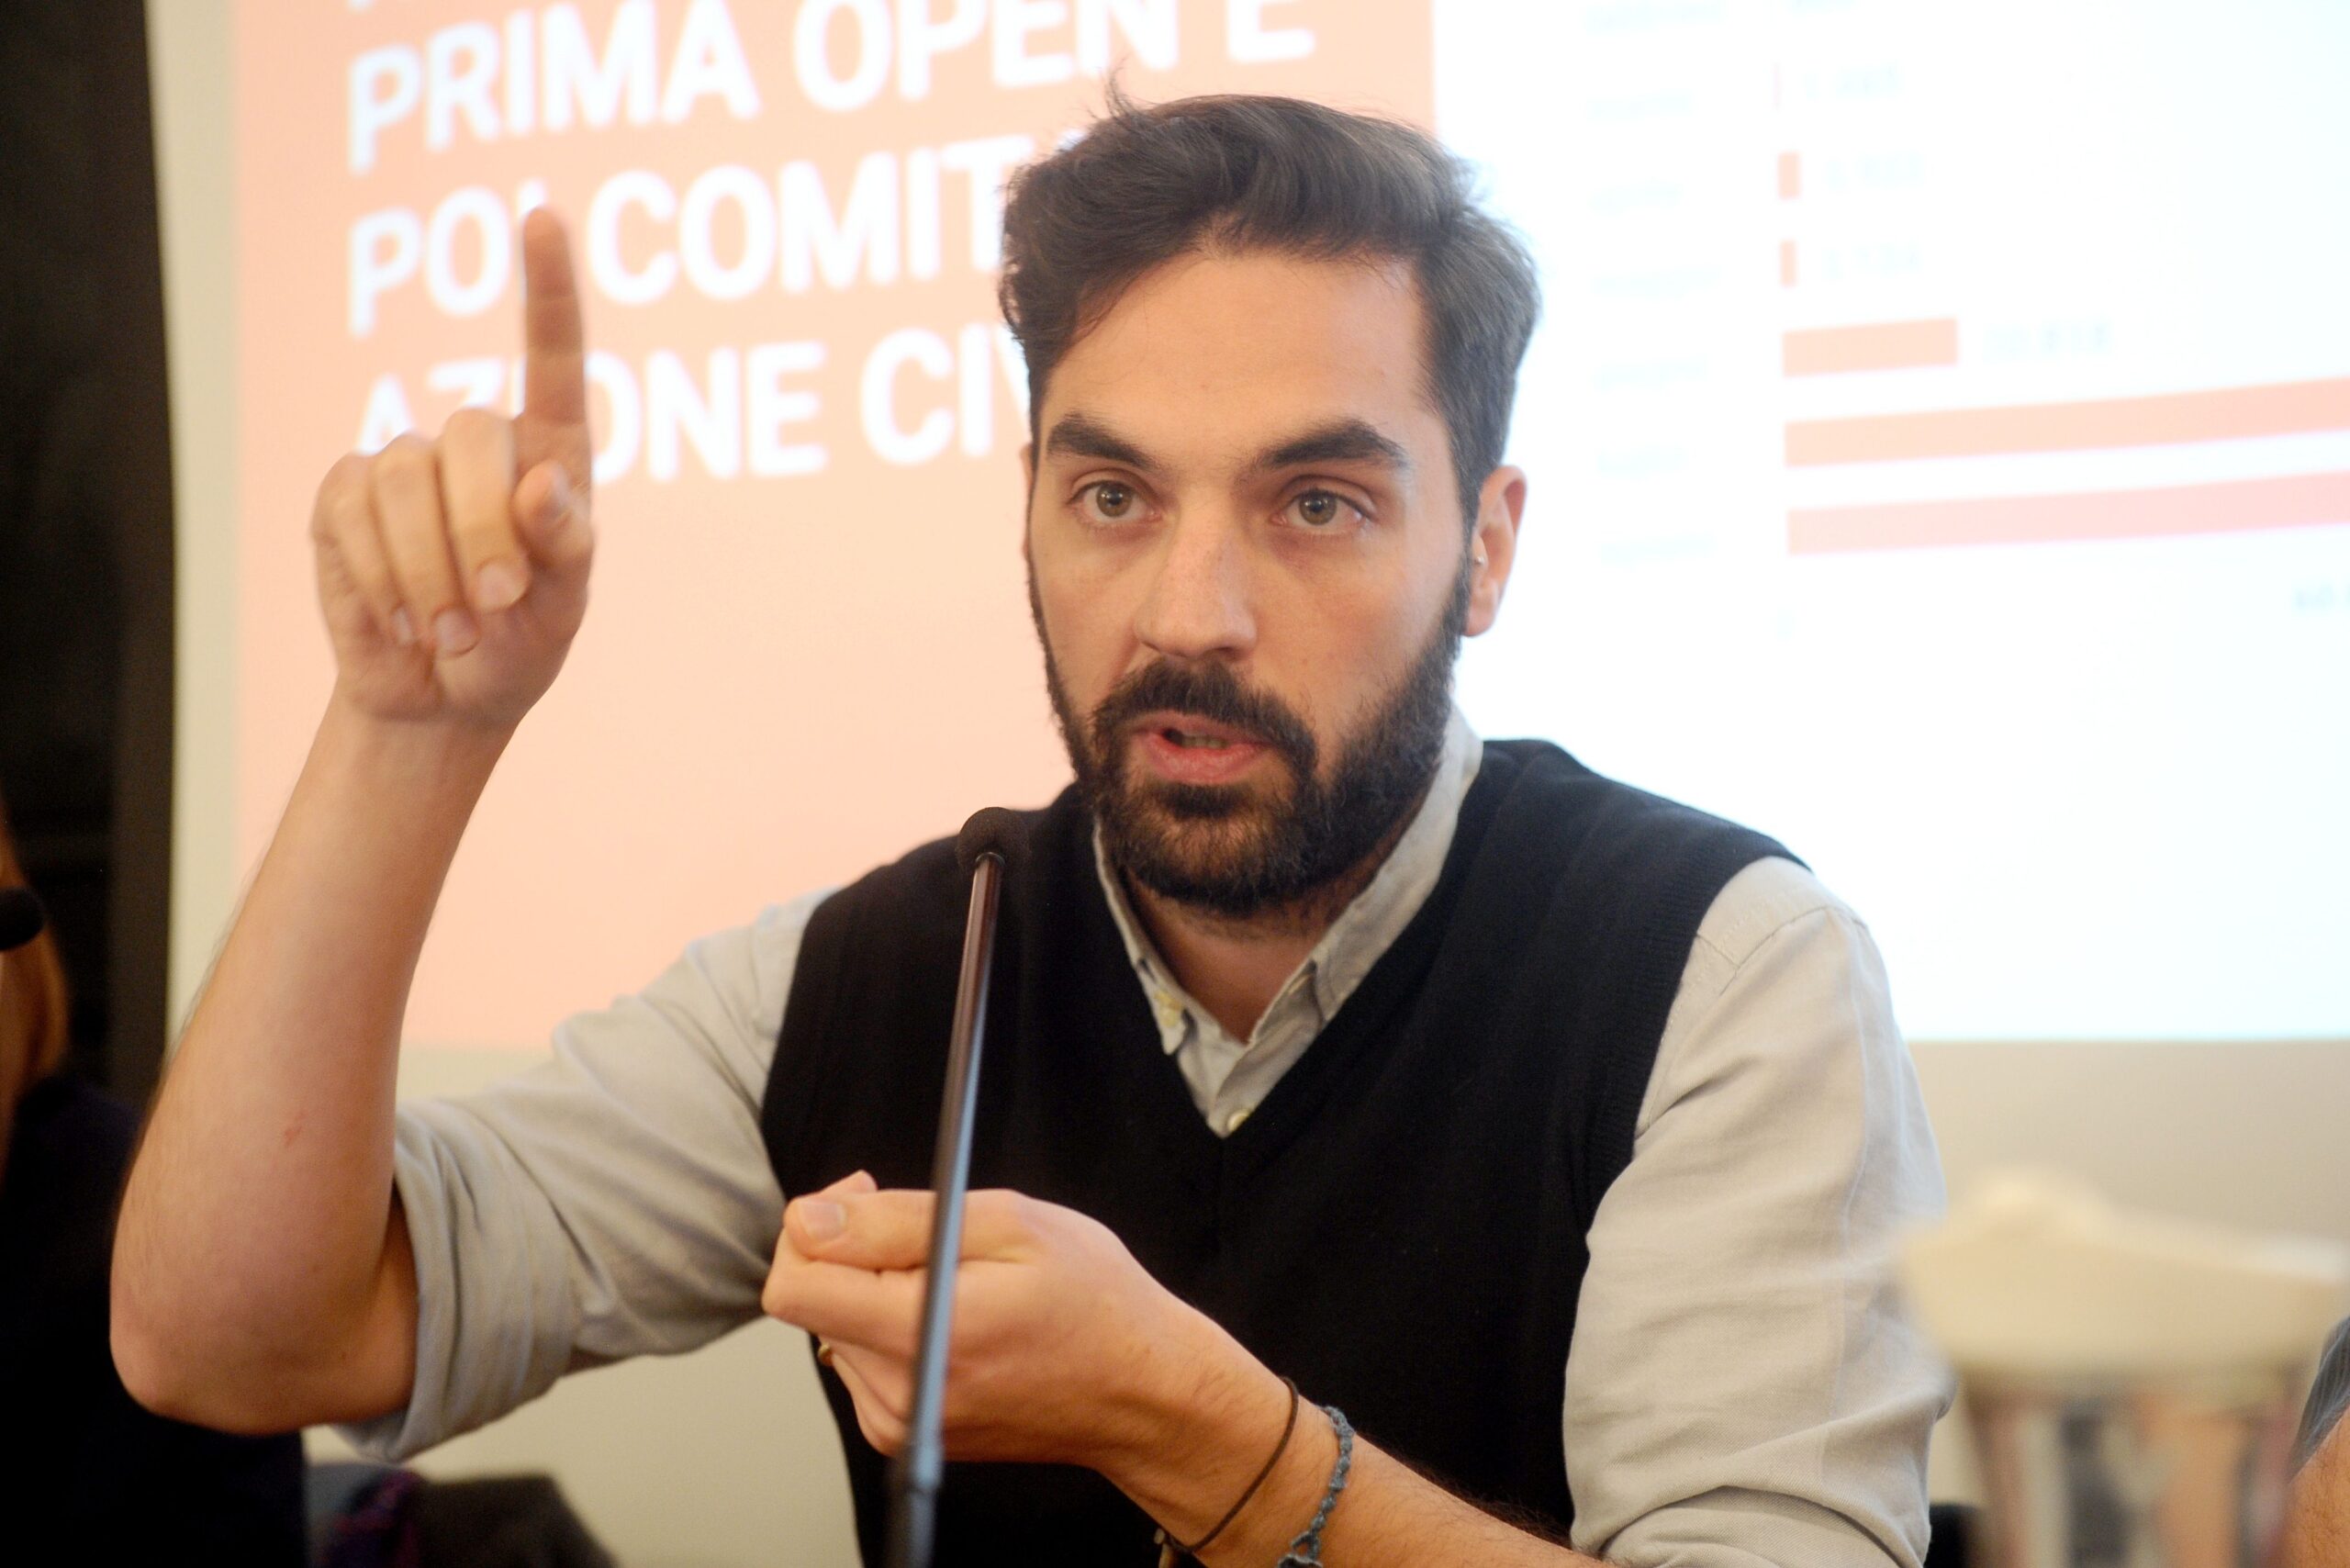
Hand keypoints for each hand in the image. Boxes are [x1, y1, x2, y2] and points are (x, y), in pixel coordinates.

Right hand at [311, 210, 593, 728]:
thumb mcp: (563, 609)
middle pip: (471, 439)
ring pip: (403, 482)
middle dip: (481, 536)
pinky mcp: (344, 497)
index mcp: (550, 455)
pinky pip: (351, 515)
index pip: (553, 359)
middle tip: (492, 610)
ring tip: (450, 631)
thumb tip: (544, 484)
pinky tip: (403, 619)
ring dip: (429, 574)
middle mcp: (478, 445)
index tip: (541, 217)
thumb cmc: (520, 645)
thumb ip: (566, 548)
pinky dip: (382, 581)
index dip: (547, 288)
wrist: (444, 697)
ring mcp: (405, 464)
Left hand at [761, 1181, 1228, 1473]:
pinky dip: (891, 1326)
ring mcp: (898, 1422)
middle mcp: (899, 1393)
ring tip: (957, 1278)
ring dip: (875, 1289)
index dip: (817, 1224)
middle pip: (813, 1301)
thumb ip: (895, 1220)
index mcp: (921, 1334)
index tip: (865, 1197)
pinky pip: (863, 1360)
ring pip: (836, 1326)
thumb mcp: (1010, 1223)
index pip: (794, 1285)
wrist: (1141, 1390)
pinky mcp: (905, 1432)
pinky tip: (953, 1315)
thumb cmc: (1094, 1302)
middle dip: (855, 1250)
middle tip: (927, 1227)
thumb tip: (810, 1218)